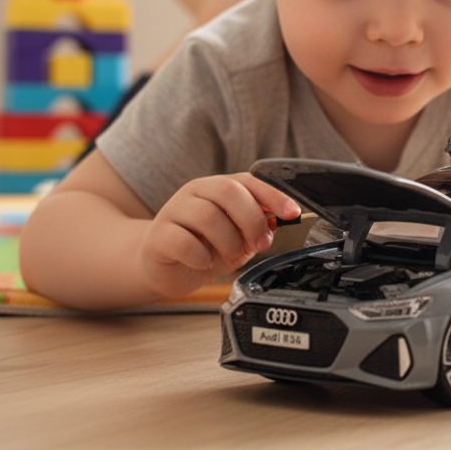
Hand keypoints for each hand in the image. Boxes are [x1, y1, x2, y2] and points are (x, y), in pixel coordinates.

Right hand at [138, 173, 299, 299]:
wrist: (166, 268)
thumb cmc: (204, 248)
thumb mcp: (238, 236)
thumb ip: (256, 226)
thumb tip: (276, 222)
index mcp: (217, 187)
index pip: (248, 181)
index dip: (273, 195)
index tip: (292, 213)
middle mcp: (195, 192)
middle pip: (228, 192)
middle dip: (251, 220)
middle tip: (259, 244)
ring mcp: (173, 211)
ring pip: (207, 215)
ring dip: (227, 241)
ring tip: (230, 255)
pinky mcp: (158, 235)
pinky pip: (183, 241)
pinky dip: (201, 255)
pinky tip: (204, 261)